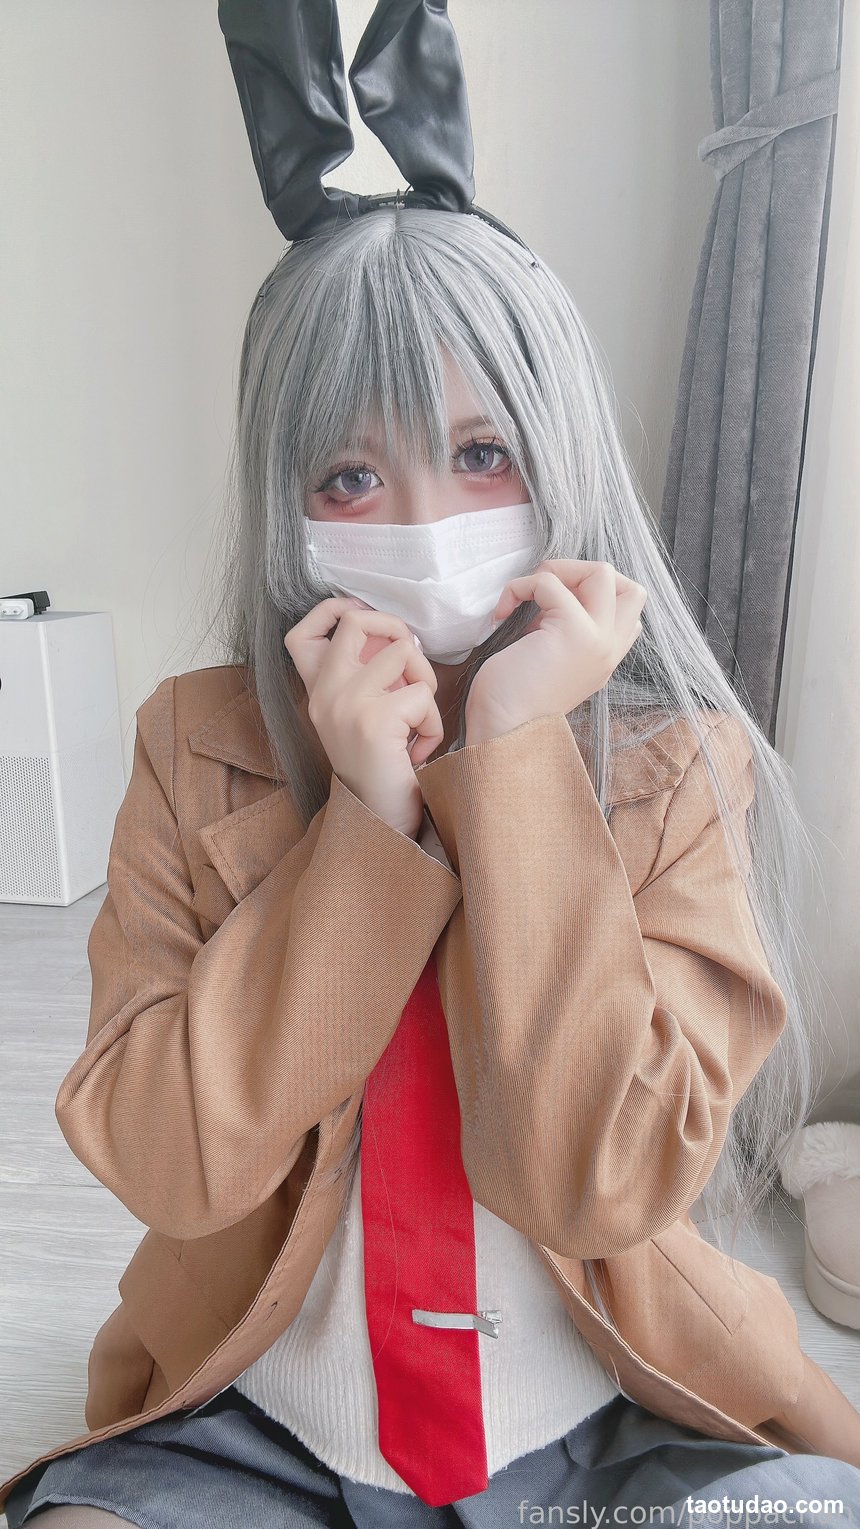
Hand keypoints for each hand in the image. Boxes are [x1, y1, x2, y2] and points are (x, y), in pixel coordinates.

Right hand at [284, 597, 443, 838]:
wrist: (382, 824)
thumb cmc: (382, 770)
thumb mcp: (361, 717)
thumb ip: (366, 679)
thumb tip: (397, 637)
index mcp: (318, 693)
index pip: (301, 632)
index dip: (335, 611)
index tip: (366, 619)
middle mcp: (324, 694)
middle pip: (356, 621)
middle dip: (396, 629)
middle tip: (411, 663)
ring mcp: (346, 704)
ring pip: (402, 650)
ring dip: (425, 682)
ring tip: (418, 719)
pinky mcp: (374, 720)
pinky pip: (422, 694)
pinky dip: (433, 723)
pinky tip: (420, 750)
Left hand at [464, 560, 646, 739]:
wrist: (502, 732)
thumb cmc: (512, 701)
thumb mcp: (549, 661)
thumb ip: (563, 631)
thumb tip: (548, 595)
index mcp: (605, 657)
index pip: (629, 608)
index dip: (591, 593)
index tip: (550, 610)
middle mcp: (609, 648)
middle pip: (628, 585)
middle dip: (582, 574)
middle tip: (544, 595)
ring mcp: (597, 639)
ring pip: (602, 572)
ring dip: (558, 571)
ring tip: (527, 596)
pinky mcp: (574, 632)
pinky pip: (549, 582)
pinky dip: (520, 586)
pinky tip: (502, 612)